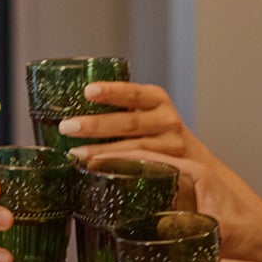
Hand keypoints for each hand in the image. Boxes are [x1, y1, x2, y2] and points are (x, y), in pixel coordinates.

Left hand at [59, 81, 202, 161]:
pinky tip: (98, 170)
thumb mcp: (142, 114)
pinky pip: (143, 168)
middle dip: (96, 125)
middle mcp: (166, 120)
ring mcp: (172, 145)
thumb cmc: (153, 134)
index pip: (133, 93)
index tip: (87, 91)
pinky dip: (120, 168)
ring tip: (75, 153)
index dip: (111, 92)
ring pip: (135, 148)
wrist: (194, 161)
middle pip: (130, 122)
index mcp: (156, 100)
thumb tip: (68, 117)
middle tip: (67, 126)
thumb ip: (118, 111)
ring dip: (103, 152)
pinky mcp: (173, 169)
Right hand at [85, 147, 261, 261]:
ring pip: (137, 134)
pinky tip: (90, 146)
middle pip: (138, 134)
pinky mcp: (172, 171)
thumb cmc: (241, 235)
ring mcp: (179, 160)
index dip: (117, 154)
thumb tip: (160, 224)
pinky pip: (141, 148)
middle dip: (101, 131)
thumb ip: (194, 227)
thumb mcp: (219, 233)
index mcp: (194, 170)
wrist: (255, 234)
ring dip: (104, 128)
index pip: (149, 154)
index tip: (89, 157)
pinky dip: (116, 142)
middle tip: (70, 133)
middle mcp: (186, 158)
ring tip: (71, 131)